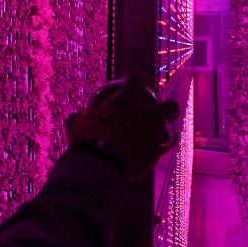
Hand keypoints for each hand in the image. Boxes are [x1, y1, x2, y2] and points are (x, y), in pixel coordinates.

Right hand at [65, 72, 179, 180]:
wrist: (99, 168)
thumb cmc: (86, 141)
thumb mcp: (76, 124)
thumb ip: (79, 118)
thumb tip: (77, 117)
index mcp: (124, 103)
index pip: (136, 80)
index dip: (140, 78)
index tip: (141, 80)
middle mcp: (144, 117)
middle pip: (169, 107)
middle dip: (171, 109)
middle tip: (167, 113)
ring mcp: (152, 137)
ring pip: (168, 134)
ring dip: (159, 136)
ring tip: (150, 142)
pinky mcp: (154, 157)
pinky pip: (159, 153)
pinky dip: (152, 154)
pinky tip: (145, 158)